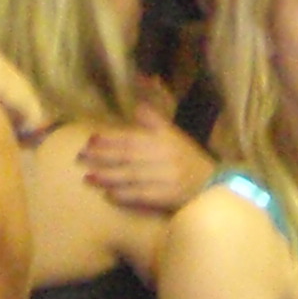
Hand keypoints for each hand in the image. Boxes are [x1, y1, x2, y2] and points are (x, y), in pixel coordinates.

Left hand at [79, 117, 217, 214]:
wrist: (217, 188)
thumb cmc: (190, 162)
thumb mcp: (176, 137)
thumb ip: (155, 121)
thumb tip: (138, 101)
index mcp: (165, 141)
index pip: (131, 139)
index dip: (109, 140)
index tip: (90, 140)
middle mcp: (165, 158)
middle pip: (127, 157)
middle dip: (102, 157)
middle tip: (80, 158)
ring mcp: (167, 178)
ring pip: (132, 176)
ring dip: (108, 177)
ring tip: (88, 177)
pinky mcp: (169, 197)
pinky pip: (143, 195)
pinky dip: (125, 195)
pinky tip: (109, 195)